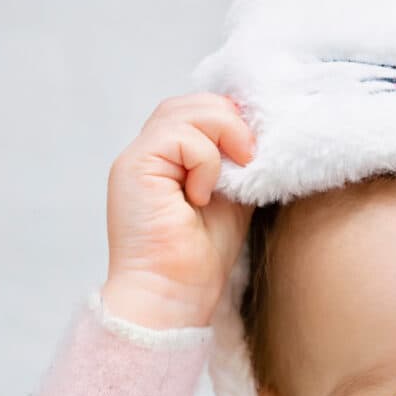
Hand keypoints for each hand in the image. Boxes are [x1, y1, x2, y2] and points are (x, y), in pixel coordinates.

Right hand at [103, 92, 256, 329]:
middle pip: (193, 102)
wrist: (174, 293)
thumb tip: (262, 137)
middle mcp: (151, 152)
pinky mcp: (134, 166)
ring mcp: (138, 157)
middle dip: (233, 122)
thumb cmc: (202, 257)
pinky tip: (202, 196)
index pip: (201, 110)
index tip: (259, 149)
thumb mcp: (234, 199)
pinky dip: (205, 162)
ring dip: (223, 135)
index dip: (234, 119)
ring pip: (185, 110)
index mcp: (171, 158)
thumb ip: (239, 165)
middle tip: (253, 159)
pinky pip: (179, 136)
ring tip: (233, 176)